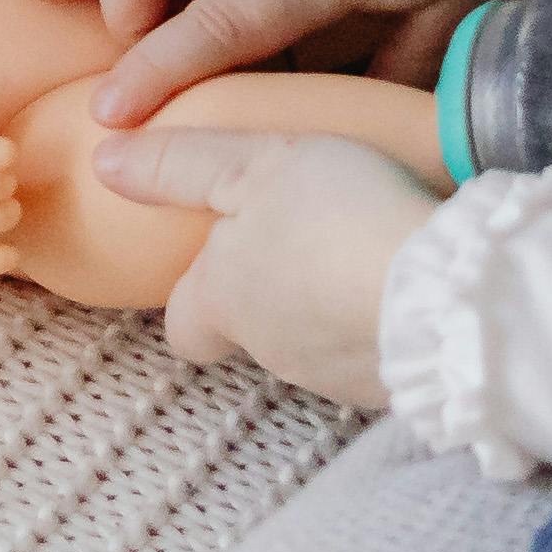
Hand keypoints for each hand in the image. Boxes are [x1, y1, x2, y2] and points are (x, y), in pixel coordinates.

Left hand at [102, 131, 433, 406]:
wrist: (447, 295)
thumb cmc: (339, 218)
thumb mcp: (253, 166)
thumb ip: (181, 164)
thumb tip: (104, 162)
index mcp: (223, 302)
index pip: (182, 325)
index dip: (196, 296)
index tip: (223, 262)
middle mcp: (270, 351)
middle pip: (254, 331)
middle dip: (276, 294)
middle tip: (313, 242)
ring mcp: (335, 377)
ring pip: (317, 344)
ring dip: (335, 307)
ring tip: (372, 255)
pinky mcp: (395, 389)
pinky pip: (378, 357)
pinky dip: (385, 326)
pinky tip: (415, 286)